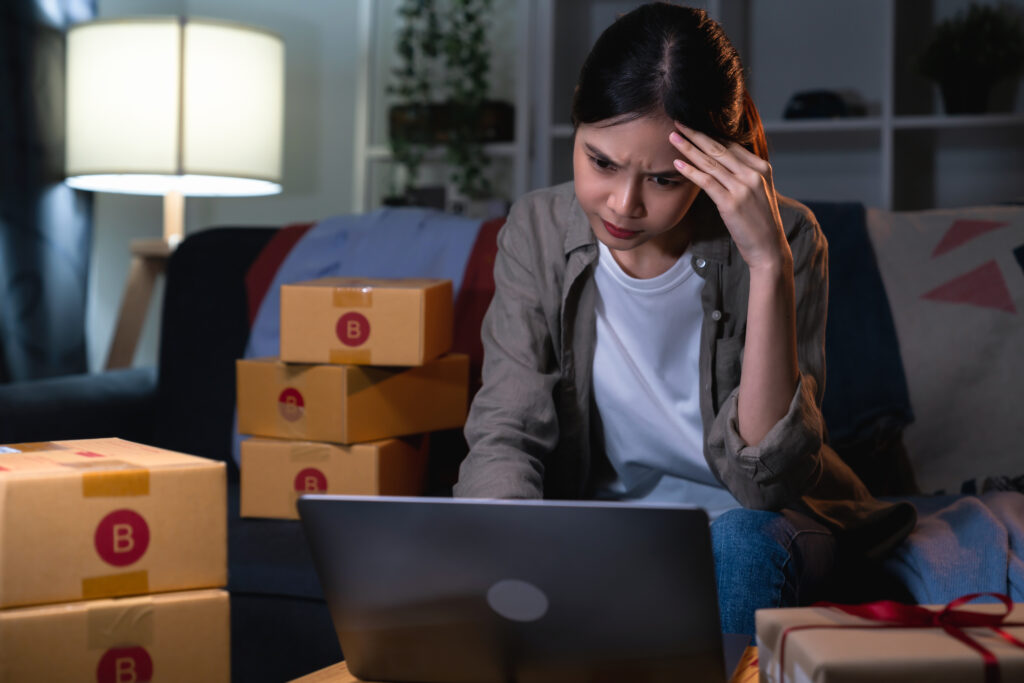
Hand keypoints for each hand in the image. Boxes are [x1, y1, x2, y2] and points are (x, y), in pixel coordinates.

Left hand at [668, 123, 790, 271]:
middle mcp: (753, 174)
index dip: (710, 133)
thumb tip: (721, 163)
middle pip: (719, 148)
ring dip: (689, 148)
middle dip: (696, 134)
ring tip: (673, 137)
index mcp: (761, 168)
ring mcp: (742, 188)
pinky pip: (707, 182)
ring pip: (710, 162)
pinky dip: (691, 171)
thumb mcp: (756, 193)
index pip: (731, 145)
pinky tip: (677, 163)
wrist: (768, 248)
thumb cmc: (759, 223)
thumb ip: (743, 176)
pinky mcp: (731, 203)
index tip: (693, 124)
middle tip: (678, 121)